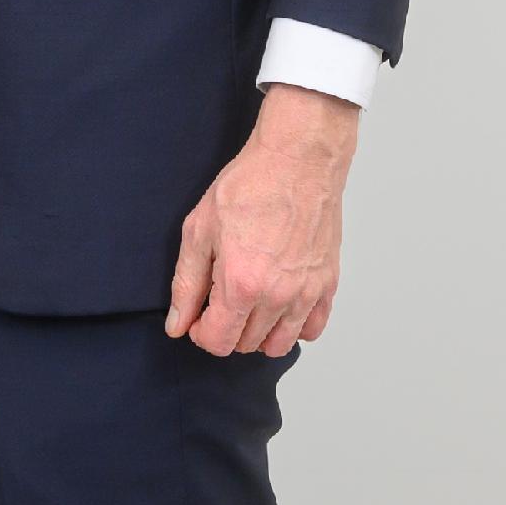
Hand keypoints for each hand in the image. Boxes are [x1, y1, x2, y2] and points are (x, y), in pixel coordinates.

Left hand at [164, 84, 358, 358]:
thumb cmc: (250, 185)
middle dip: (227, 329)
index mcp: (241, 284)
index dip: (200, 333)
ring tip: (249, 304)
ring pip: (280, 345)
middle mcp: (277, 297)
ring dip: (259, 333)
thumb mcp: (199, 229)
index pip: (218, 342)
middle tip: (220, 299)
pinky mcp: (327, 284)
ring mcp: (306, 293)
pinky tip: (280, 304)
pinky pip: (312, 329)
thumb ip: (186, 283)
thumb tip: (177, 323)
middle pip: (246, 345)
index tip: (198, 316)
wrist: (297, 159)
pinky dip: (295, 326)